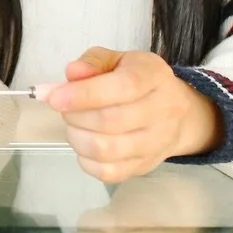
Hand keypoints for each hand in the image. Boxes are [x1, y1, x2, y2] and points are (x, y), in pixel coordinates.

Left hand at [45, 47, 220, 181]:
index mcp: (154, 77)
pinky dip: (86, 160)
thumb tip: (72, 73)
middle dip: (75, 116)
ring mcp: (157, 143)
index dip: (84, 94)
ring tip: (74, 125)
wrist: (177, 112)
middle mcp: (163, 111)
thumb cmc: (138, 80)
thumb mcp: (118, 60)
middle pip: (111, 121)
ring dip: (77, 137)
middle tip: (64, 108)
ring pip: (107, 149)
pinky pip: (109, 172)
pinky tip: (84, 144)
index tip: (55, 97)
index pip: (123, 87)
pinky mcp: (146, 166)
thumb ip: (92, 62)